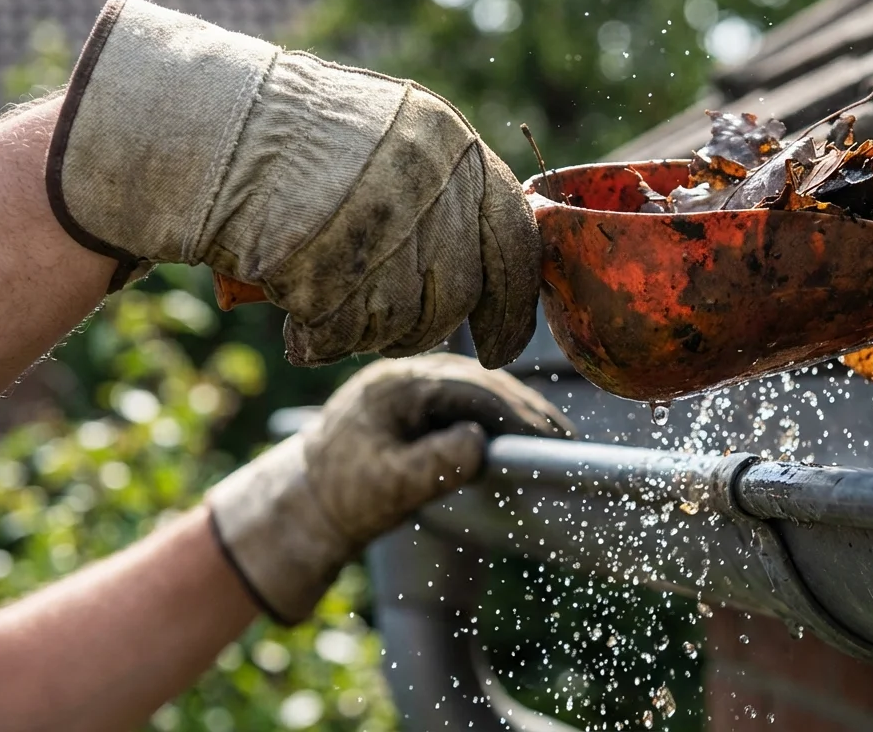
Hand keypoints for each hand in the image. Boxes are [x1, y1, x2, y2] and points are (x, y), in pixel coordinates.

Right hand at [47, 0, 541, 367]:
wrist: (195, 128)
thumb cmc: (292, 142)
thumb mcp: (390, 142)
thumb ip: (444, 197)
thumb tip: (488, 276)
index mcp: (450, 144)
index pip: (513, 244)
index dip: (512, 309)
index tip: (502, 350)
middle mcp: (426, 179)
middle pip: (454, 295)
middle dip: (419, 326)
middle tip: (377, 323)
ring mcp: (376, 221)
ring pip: (400, 322)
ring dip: (363, 332)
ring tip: (325, 306)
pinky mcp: (322, 263)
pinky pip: (340, 334)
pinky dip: (318, 341)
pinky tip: (296, 320)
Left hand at [206, 353, 572, 624]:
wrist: (307, 501)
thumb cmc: (344, 497)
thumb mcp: (386, 489)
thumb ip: (431, 465)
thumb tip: (479, 441)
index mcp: (397, 386)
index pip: (471, 389)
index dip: (516, 413)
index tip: (550, 439)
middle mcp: (407, 372)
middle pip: (483, 381)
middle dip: (527, 409)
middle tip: (565, 440)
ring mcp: (414, 381)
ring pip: (481, 387)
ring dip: (518, 411)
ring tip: (554, 439)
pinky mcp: (421, 397)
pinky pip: (470, 398)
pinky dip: (499, 415)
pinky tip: (522, 435)